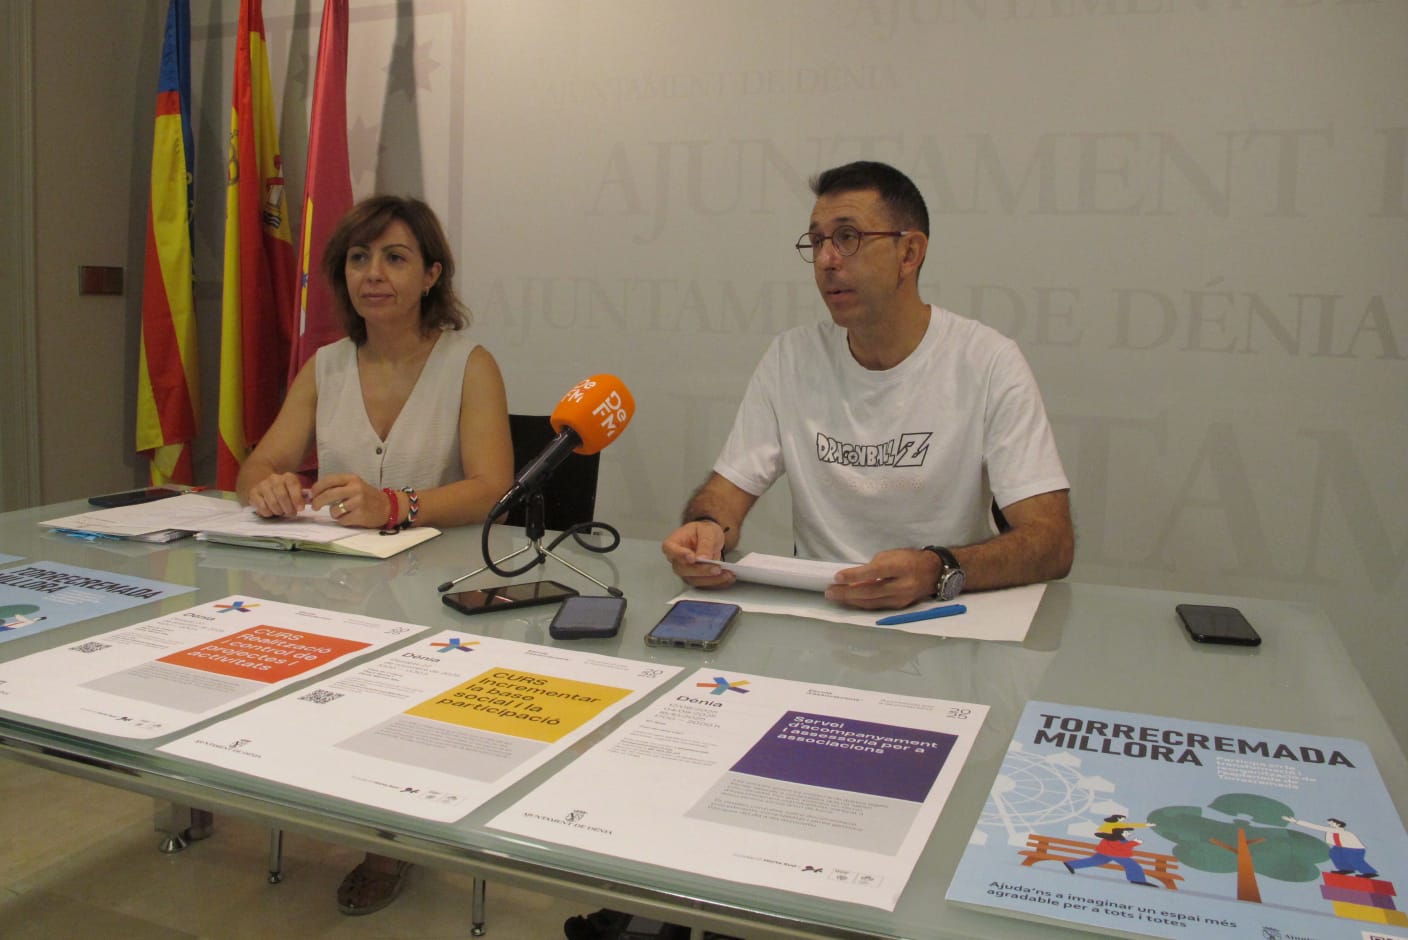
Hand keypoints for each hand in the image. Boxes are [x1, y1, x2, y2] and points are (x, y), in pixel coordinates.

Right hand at [247, 472, 307, 518]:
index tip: (300, 509)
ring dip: (279, 511)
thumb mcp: (295, 491)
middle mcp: (274, 478)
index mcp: (287, 477)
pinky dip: (268, 512)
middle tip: (291, 513)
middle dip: (288, 508)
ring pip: (272, 502)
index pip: (293, 485)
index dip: (297, 498)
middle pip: (282, 495)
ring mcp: (262, 485)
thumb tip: (310, 503)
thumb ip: (302, 496)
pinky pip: (261, 506)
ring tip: (281, 512)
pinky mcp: (253, 493)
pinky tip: (271, 512)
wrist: (266, 486)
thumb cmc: (285, 492)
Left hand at [309, 474, 385, 527]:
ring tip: (342, 512)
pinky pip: (342, 520)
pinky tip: (350, 517)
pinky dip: (343, 520)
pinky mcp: (360, 515)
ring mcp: (358, 502)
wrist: (387, 506)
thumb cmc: (366, 496)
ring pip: (333, 510)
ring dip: (334, 513)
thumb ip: (337, 486)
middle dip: (317, 502)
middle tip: (315, 506)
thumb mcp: (354, 485)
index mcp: (352, 479)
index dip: (316, 488)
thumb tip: (314, 494)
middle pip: (328, 495)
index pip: (328, 480)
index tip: (312, 494)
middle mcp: (355, 489)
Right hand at [661, 521, 734, 588]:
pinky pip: (704, 584)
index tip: (692, 558)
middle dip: (701, 571)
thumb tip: (702, 558)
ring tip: (727, 574)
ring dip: (711, 579)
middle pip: (683, 569)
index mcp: (673, 543)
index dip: (680, 555)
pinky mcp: (695, 578)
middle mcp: (676, 560)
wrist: (708, 537)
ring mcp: (685, 571)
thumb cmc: (703, 531)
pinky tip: (728, 578)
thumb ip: (705, 544)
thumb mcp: (706, 531)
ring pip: (694, 580)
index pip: (671, 550)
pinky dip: (717, 582)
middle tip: (716, 568)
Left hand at [824, 548, 938, 609]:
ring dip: (851, 601)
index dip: (855, 576)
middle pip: (870, 592)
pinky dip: (861, 604)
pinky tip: (850, 601)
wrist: (933, 572)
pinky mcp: (899, 607)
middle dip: (847, 593)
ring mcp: (901, 599)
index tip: (837, 577)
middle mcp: (902, 585)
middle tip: (829, 592)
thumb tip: (855, 578)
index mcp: (901, 567)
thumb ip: (875, 566)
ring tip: (835, 597)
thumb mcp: (892, 555)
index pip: (875, 572)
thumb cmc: (909, 559)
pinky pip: (876, 607)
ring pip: (871, 603)